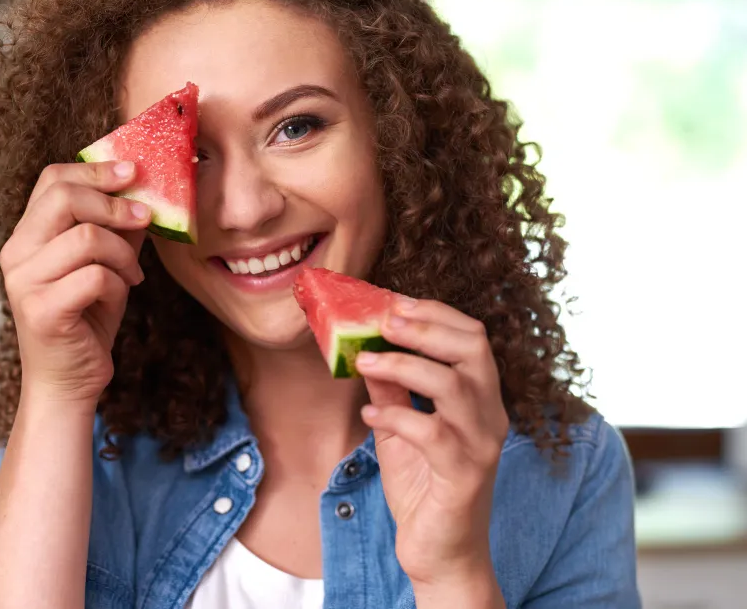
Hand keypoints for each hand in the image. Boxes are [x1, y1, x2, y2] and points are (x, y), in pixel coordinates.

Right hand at [0, 160, 150, 404]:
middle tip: (146, 217)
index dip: (96, 170)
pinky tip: (120, 295)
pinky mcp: (43, 311)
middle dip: (115, 203)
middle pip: (64, 198)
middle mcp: (16, 254)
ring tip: (132, 273)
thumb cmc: (86, 320)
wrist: (69, 382)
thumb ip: (116, 228)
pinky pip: (95, 276)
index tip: (133, 172)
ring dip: (123, 253)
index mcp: (26, 237)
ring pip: (87, 238)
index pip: (52, 180)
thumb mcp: (105, 265)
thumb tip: (145, 190)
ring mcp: (24, 283)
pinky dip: (118, 283)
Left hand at [356, 299, 508, 598]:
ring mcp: (482, 444)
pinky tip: (370, 414)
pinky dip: (396, 415)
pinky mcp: (464, 475)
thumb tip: (365, 347)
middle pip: (473, 348)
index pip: (471, 336)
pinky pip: (432, 432)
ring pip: (453, 384)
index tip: (392, 302)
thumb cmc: (423, 488)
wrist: (441, 553)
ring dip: (403, 365)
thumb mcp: (400, 428)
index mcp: (481, 398)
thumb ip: (390, 388)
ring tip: (363, 361)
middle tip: (382, 321)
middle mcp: (490, 415)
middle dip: (425, 326)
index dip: (433, 312)